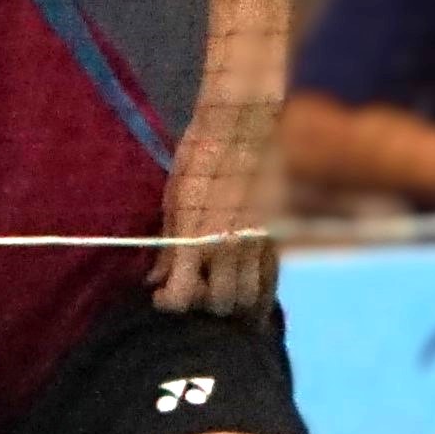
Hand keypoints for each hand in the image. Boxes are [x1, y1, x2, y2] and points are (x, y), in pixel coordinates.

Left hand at [156, 103, 280, 315]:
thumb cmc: (199, 160)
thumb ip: (167, 247)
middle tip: (189, 291)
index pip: (183, 297)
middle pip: (220, 306)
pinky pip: (271, 283)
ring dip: (229, 304)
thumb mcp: (173, 202)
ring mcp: (260, 246)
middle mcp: (231, 249)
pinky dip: (257, 295)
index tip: (160, 295)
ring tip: (214, 293)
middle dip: (200, 305)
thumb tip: (156, 279)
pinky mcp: (278, 239)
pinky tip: (243, 293)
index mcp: (197, 240)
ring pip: (249, 300)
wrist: (245, 127)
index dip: (167, 302)